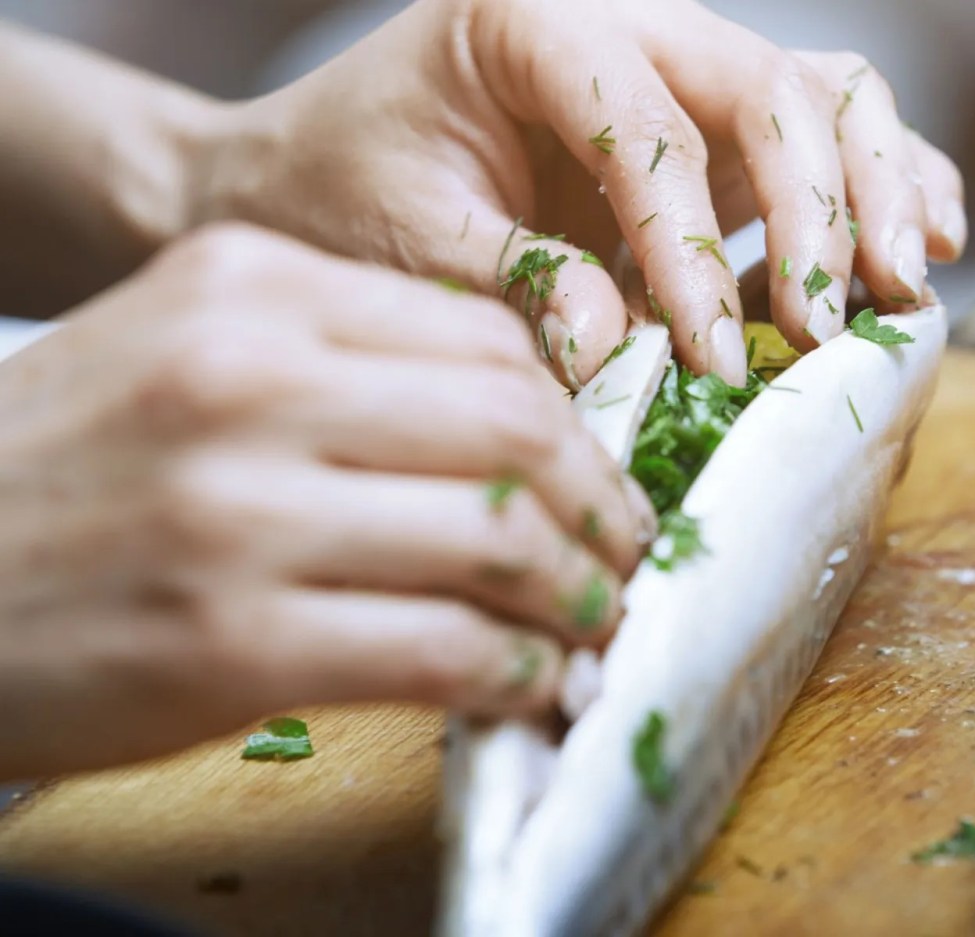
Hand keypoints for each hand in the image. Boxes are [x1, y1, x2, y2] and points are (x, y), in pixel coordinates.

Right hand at [0, 224, 653, 779]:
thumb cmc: (66, 468)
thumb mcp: (191, 355)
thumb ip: (345, 371)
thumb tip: (517, 436)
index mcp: (252, 289)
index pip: (486, 337)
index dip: (576, 416)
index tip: (599, 471)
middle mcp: (251, 381)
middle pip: (515, 428)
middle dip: (602, 505)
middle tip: (624, 552)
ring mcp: (242, 513)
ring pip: (499, 542)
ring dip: (576, 597)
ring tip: (591, 625)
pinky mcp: (233, 642)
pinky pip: (441, 649)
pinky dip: (512, 674)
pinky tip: (527, 685)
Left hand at [199, 0, 964, 386]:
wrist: (316, 171)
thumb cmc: (343, 191)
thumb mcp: (404, 238)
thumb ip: (515, 283)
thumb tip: (622, 348)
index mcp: (533, 23)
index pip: (649, 125)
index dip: (692, 245)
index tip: (712, 356)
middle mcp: (624, 25)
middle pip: (771, 89)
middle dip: (819, 212)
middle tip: (825, 322)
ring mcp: (675, 73)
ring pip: (823, 94)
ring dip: (878, 187)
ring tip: (899, 285)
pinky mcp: (701, 131)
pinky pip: (819, 132)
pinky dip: (884, 180)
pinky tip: (920, 240)